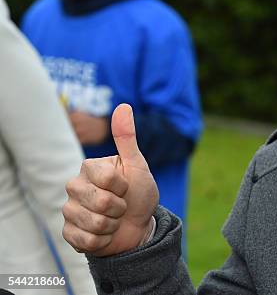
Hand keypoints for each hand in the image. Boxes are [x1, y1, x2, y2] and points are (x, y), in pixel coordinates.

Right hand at [62, 104, 158, 256]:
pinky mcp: (68, 233)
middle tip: (121, 206)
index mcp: (90, 167)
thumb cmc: (139, 192)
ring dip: (112, 225)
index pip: (107, 179)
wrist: (138, 225)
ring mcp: (69, 210)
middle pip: (99, 202)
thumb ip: (127, 137)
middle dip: (119, 208)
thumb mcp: (137, 165)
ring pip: (93, 222)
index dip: (124, 187)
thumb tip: (123, 105)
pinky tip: (104, 234)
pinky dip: (103, 240)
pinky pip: (86, 240)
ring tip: (113, 219)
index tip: (126, 187)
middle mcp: (74, 186)